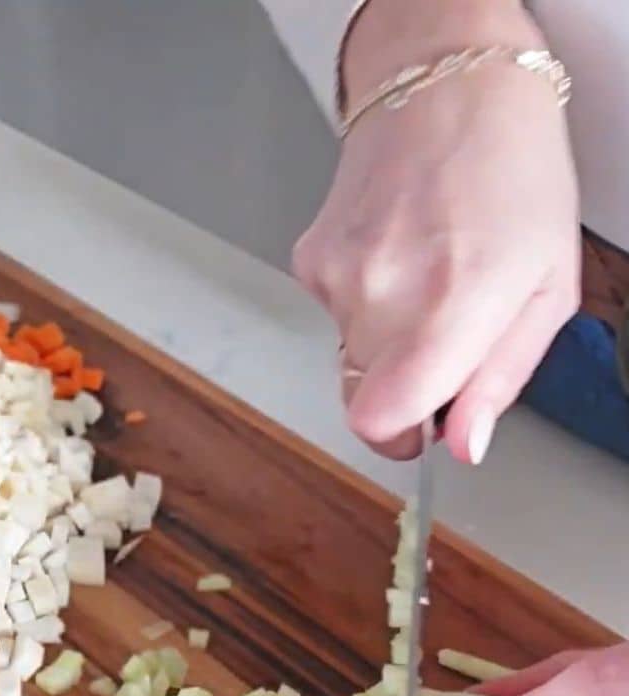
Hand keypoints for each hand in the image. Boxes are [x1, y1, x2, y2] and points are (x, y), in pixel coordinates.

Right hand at [291, 0, 580, 461]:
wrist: (451, 89)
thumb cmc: (514, 176)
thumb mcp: (548, 287)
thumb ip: (502, 376)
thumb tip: (464, 442)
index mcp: (454, 303)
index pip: (379, 421)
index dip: (399, 439)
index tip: (420, 430)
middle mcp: (383, 293)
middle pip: (362, 400)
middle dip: (401, 387)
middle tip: (441, 336)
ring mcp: (337, 276)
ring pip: (348, 358)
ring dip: (384, 340)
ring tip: (424, 276)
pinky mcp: (310, 260)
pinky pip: (332, 316)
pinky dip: (361, 302)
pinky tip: (395, 254)